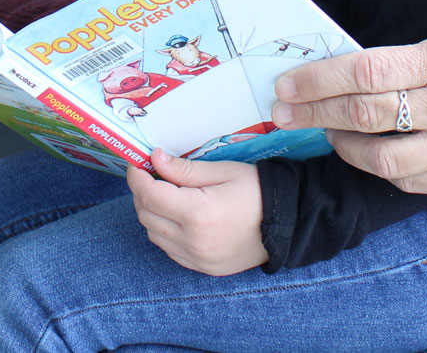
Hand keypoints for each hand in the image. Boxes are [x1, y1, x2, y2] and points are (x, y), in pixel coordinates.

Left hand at [126, 150, 268, 274]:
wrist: (289, 223)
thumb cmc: (257, 191)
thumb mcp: (222, 171)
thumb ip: (184, 169)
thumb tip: (154, 158)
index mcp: (198, 213)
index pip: (149, 195)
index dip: (137, 177)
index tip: (137, 164)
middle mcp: (193, 241)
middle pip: (146, 215)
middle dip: (141, 192)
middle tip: (150, 175)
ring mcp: (197, 258)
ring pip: (154, 235)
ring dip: (151, 213)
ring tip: (164, 194)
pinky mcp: (203, 268)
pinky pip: (169, 250)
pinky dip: (164, 232)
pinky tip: (176, 216)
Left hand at [271, 28, 426, 194]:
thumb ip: (409, 62)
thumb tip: (349, 75)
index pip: (366, 73)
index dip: (318, 80)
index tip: (286, 86)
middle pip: (364, 114)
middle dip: (313, 113)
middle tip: (282, 113)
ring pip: (382, 158)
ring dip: (342, 146)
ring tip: (327, 133)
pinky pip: (410, 181)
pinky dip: (380, 168)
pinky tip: (366, 153)